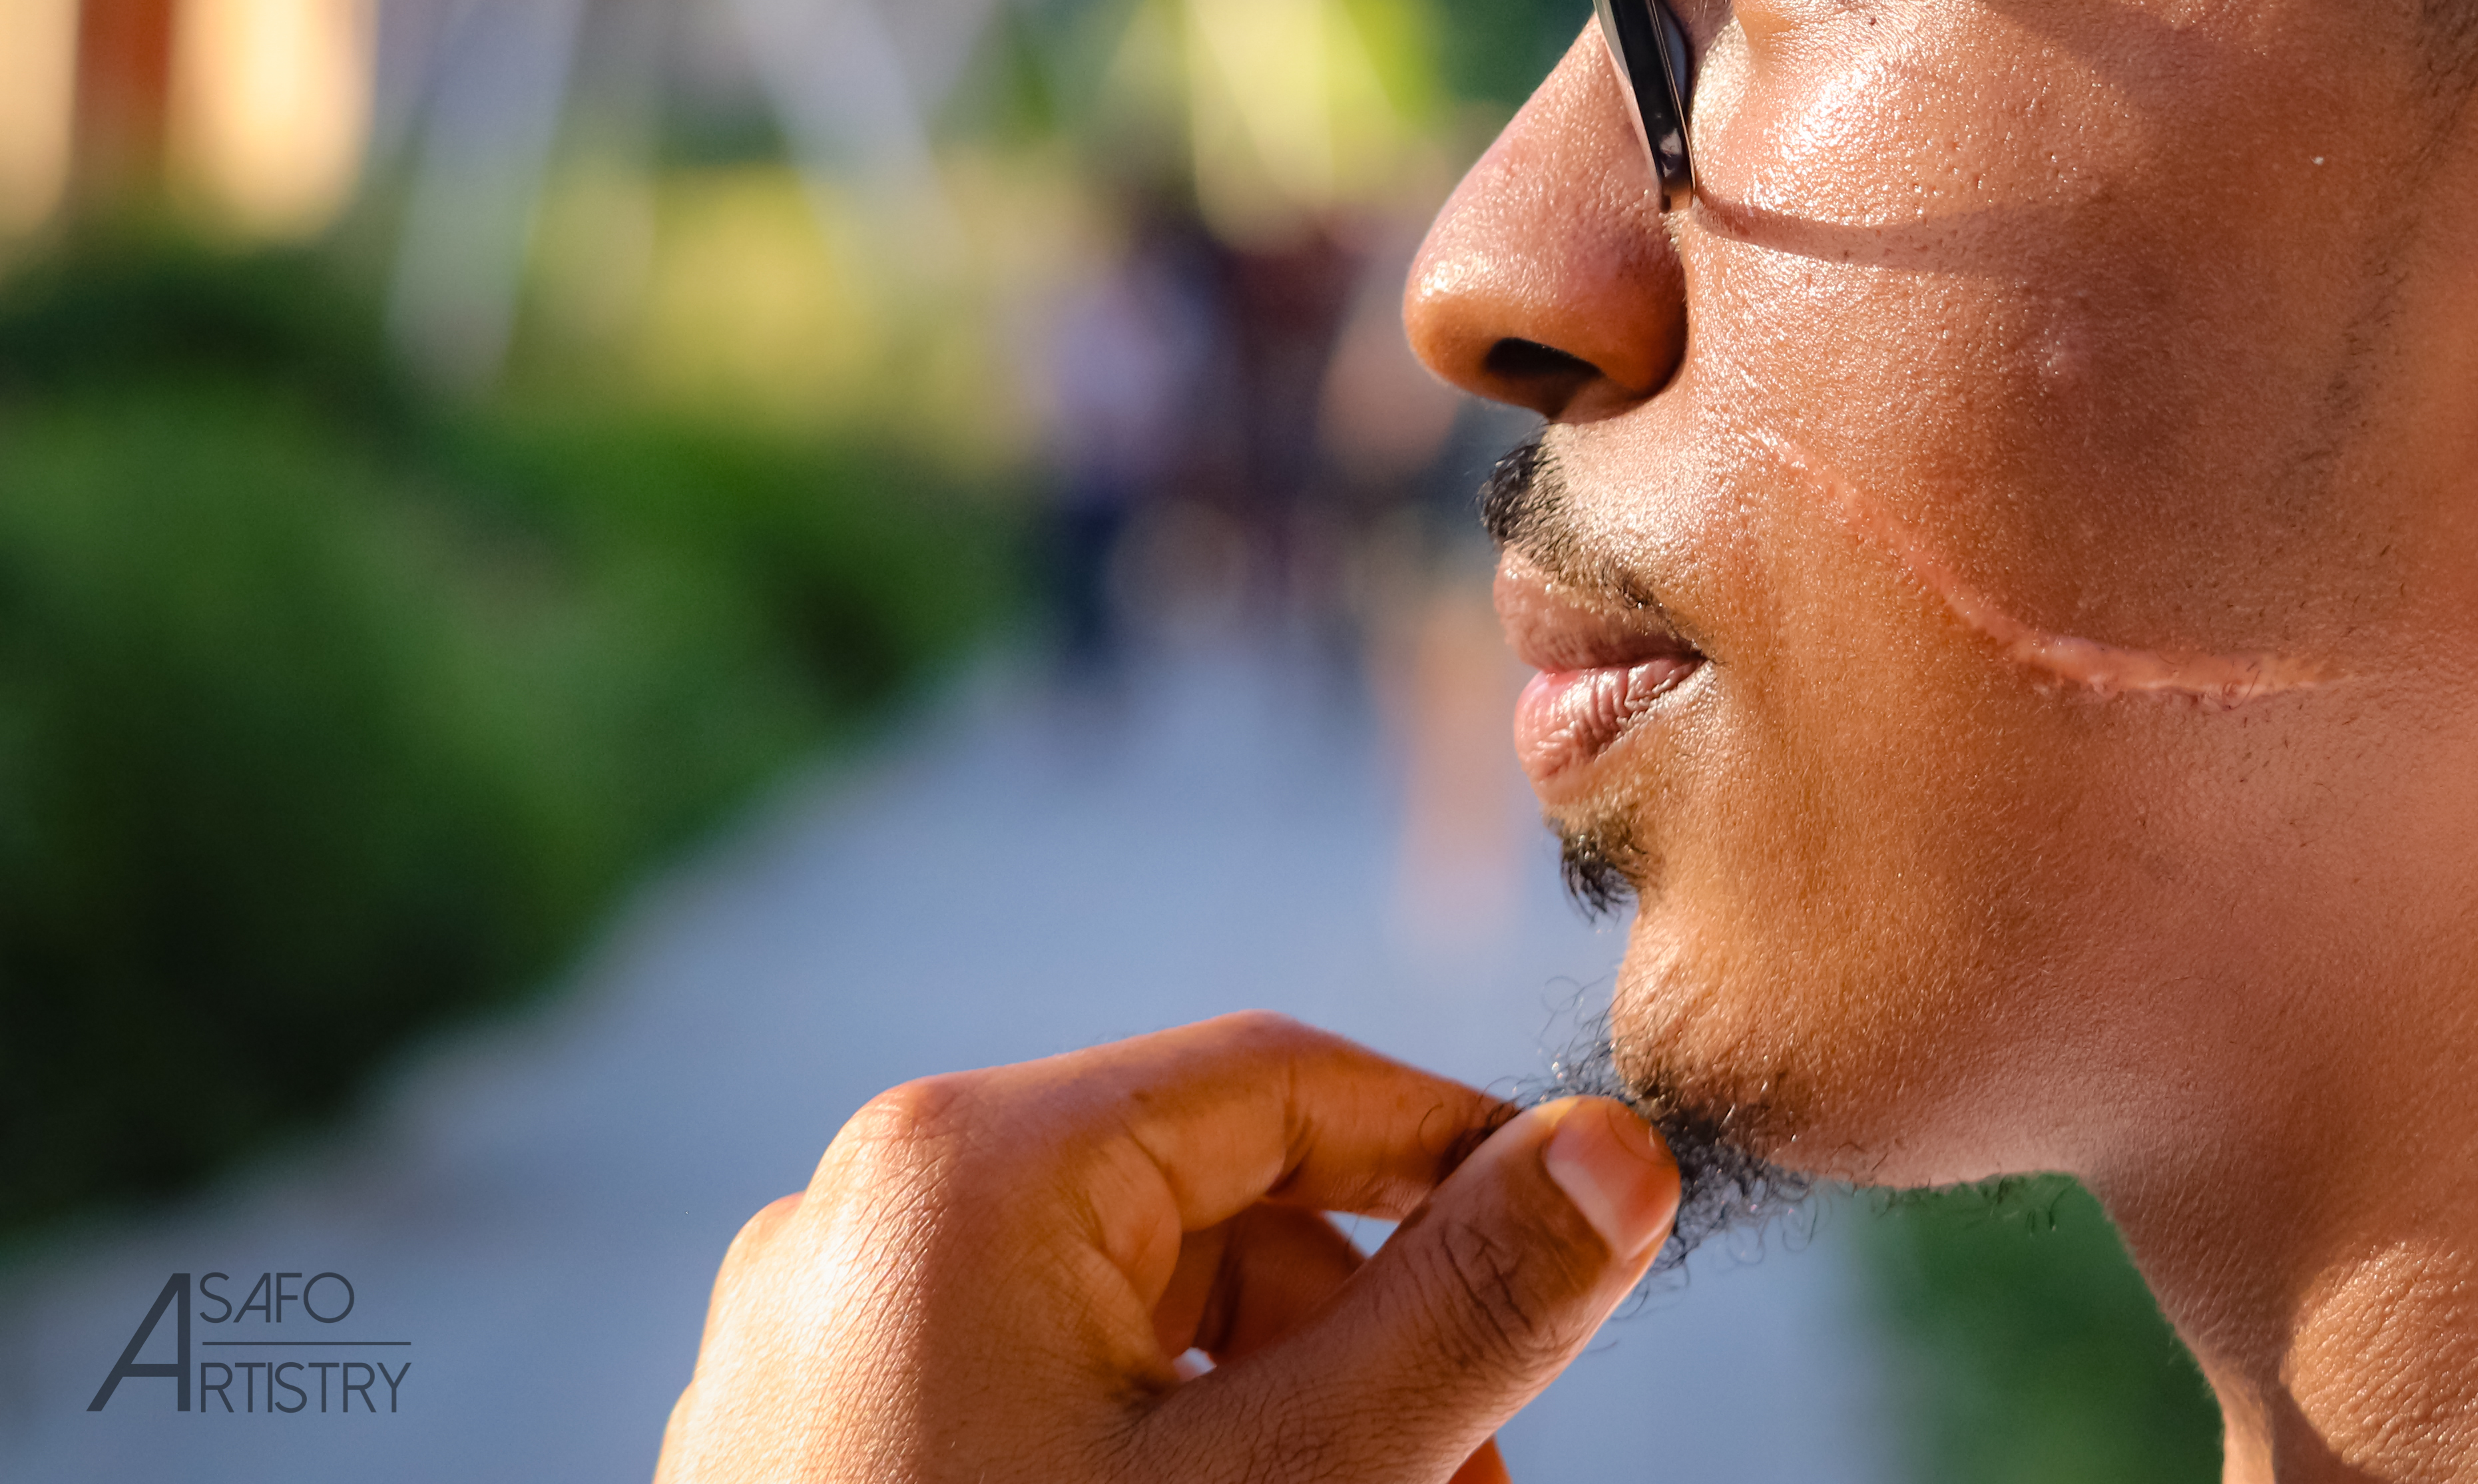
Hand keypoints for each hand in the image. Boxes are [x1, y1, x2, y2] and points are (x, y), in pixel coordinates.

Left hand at [654, 1011, 1680, 1483]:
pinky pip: (1039, 1388)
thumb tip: (1625, 1153)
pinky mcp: (811, 1439)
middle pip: (1215, 1206)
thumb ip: (1463, 1315)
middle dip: (1372, 1335)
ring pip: (1136, 1311)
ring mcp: (822, 1336)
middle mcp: (870, 1212)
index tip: (1585, 1248)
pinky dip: (1164, 1449)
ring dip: (1280, 1407)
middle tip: (1480, 1476)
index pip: (1289, 1075)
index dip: (1458, 1152)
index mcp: (966, 1163)